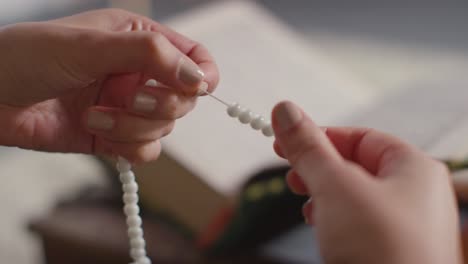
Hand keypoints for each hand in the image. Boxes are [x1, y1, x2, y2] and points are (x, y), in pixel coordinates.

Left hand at [0, 9, 217, 161]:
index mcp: (140, 41)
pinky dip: (127, 147)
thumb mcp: (91, 46)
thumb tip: (198, 78)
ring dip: (133, 127)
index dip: (203, 75)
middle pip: (184, 99)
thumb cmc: (29, 57)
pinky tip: (99, 132)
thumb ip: (149, 56)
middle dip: (159, 106)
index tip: (195, 88)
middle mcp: (140, 74)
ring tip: (95, 116)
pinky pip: (146, 151)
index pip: (194, 57)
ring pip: (164, 128)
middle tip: (130, 100)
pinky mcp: (116, 135)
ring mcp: (129, 106)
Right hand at [271, 101, 461, 263]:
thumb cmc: (380, 250)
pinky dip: (335, 218)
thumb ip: (309, 148)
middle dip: (318, 167)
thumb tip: (285, 109)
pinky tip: (321, 226)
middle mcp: (415, 194)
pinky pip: (359, 222)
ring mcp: (405, 225)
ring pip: (355, 195)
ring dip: (324, 194)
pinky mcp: (392, 251)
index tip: (284, 138)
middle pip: (357, 165)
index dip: (320, 135)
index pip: (360, 137)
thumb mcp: (336, 188)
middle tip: (288, 172)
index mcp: (413, 169)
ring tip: (305, 204)